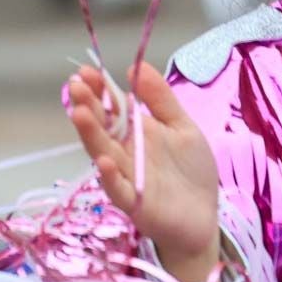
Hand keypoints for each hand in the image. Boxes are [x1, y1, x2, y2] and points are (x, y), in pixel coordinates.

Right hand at [67, 61, 220, 281]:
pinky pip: (119, 190)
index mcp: (134, 133)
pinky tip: (104, 161)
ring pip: (104, 155)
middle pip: (102, 128)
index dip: (99, 90)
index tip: (87, 71)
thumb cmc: (191, 171)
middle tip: (77, 86)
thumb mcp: (181, 126)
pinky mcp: (135, 203)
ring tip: (80, 113)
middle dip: (89, 106)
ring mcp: (127, 178)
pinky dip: (111, 177)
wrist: (204, 216)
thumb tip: (137, 66)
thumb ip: (160, 99)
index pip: (111, 107)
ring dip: (91, 135)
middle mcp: (124, 153)